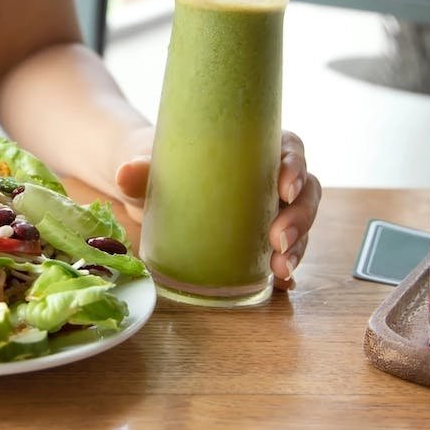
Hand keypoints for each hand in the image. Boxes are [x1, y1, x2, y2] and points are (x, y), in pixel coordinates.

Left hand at [113, 130, 321, 289]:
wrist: (147, 186)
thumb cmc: (158, 164)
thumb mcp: (150, 164)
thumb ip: (140, 169)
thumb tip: (124, 173)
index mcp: (254, 145)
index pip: (290, 148)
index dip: (296, 167)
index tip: (285, 188)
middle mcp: (269, 175)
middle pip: (305, 191)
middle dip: (299, 217)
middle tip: (279, 240)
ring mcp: (268, 207)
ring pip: (301, 223)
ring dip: (298, 247)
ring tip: (280, 269)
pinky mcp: (260, 237)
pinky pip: (285, 250)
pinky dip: (287, 266)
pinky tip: (281, 284)